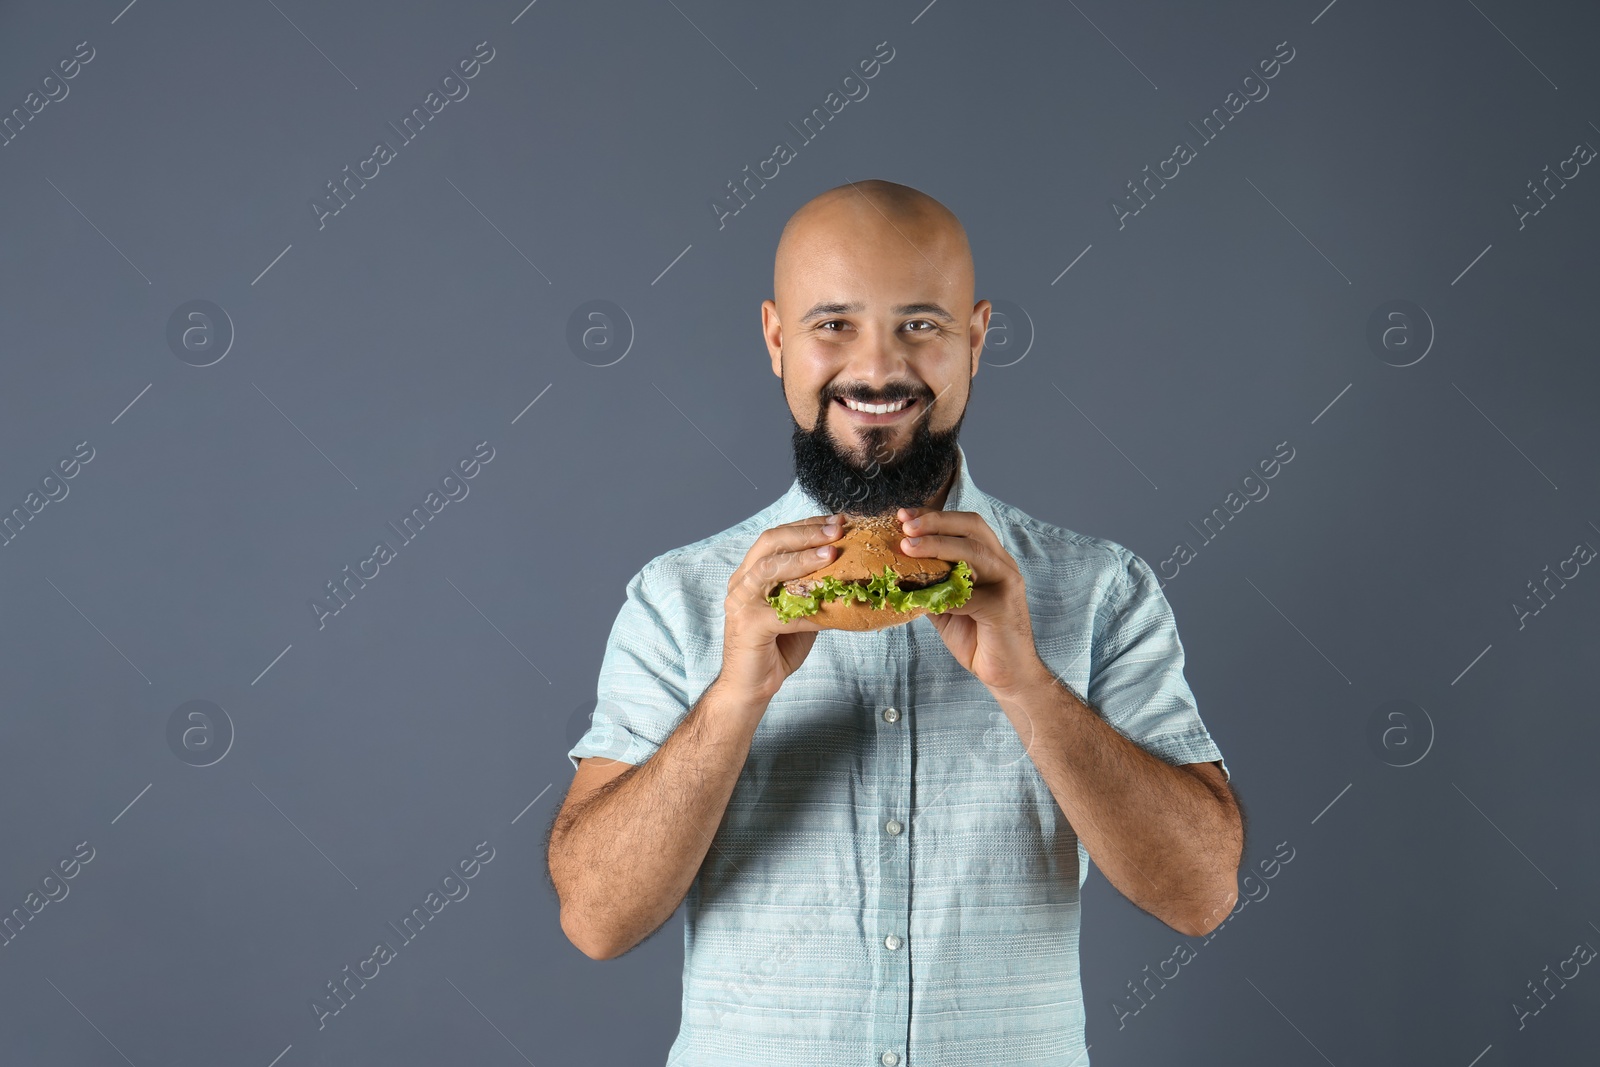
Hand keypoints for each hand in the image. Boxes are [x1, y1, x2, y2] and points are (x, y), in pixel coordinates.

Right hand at [720, 513, 846, 701]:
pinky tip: (830, 607)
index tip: (838, 520)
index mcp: (752, 572)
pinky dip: (809, 607)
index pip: (780, 536)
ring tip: (831, 552)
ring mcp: (741, 602)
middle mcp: (742, 581)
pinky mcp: (748, 625)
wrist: (752, 687)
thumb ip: (815, 588)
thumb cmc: (779, 647)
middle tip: (837, 529)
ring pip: (770, 567)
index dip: (809, 525)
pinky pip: (782, 610)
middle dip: (806, 532)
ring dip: (803, 557)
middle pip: (771, 542)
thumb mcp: (801, 609)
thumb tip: (853, 569)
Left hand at [896, 506, 1048, 696]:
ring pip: (973, 552)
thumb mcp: (946, 605)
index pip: (964, 525)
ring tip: (908, 547)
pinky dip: (942, 593)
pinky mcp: (1004, 607)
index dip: (934, 516)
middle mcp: (1003, 564)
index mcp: (991, 559)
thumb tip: (896, 569)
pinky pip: (970, 594)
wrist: (1007, 674)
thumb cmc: (977, 638)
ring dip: (937, 546)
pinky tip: (919, 596)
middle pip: (972, 528)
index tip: (903, 515)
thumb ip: (930, 585)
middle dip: (936, 522)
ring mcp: (1007, 583)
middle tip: (905, 525)